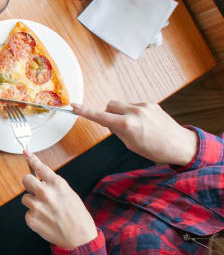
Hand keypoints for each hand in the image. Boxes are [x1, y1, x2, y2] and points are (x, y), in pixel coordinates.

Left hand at [21, 151, 97, 249]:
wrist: (80, 238)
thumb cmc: (77, 216)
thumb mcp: (69, 194)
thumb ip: (53, 185)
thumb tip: (40, 179)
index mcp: (57, 184)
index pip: (40, 168)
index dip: (31, 159)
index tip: (25, 153)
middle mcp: (45, 193)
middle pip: (25, 180)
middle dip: (29, 184)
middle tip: (36, 191)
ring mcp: (37, 206)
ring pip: (25, 198)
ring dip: (33, 203)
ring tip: (47, 211)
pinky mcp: (31, 219)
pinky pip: (27, 213)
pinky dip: (34, 216)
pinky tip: (46, 220)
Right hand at [73, 101, 196, 165]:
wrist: (181, 145)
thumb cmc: (156, 150)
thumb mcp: (131, 145)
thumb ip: (118, 131)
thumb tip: (112, 123)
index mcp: (127, 124)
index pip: (100, 116)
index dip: (85, 112)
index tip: (74, 106)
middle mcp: (134, 112)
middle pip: (110, 105)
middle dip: (109, 113)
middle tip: (117, 127)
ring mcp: (144, 106)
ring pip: (122, 106)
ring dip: (122, 114)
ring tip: (136, 127)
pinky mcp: (152, 104)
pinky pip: (134, 106)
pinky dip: (134, 114)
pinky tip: (144, 124)